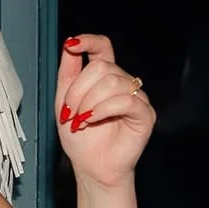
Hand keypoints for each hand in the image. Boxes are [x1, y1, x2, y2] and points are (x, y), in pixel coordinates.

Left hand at [56, 34, 154, 189]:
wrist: (90, 167)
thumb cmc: (80, 138)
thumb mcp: (64, 102)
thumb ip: (68, 73)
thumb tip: (70, 45)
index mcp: (103, 78)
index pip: (103, 48)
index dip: (89, 41)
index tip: (73, 44)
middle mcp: (122, 83)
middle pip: (102, 66)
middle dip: (78, 90)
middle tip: (70, 113)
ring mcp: (136, 97)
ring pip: (112, 82)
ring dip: (88, 103)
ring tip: (81, 120)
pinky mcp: (144, 113)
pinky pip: (125, 100)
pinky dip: (103, 109)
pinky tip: (92, 120)